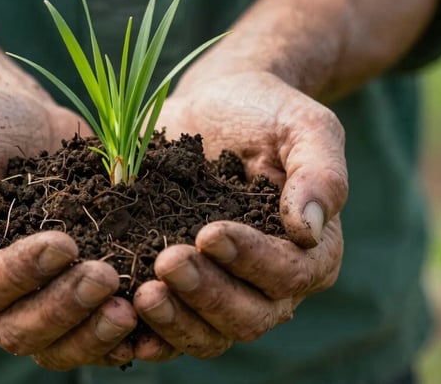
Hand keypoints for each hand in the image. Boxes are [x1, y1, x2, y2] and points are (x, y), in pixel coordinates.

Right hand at [0, 84, 137, 368]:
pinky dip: (117, 336)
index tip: (64, 244)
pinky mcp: (67, 298)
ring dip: (93, 332)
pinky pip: (88, 334)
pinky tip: (149, 322)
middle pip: (17, 329)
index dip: (20, 272)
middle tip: (107, 276)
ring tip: (131, 309)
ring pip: (54, 345)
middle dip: (64, 307)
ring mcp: (27, 302)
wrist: (20, 122)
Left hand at [132, 71, 345, 359]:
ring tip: (140, 293)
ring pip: (207, 334)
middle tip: (167, 261)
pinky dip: (146, 332)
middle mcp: (270, 284)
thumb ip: (321, 172)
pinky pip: (169, 328)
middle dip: (206, 293)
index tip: (209, 232)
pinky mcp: (182, 290)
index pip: (288, 274)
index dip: (251, 260)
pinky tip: (119, 317)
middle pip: (247, 316)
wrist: (213, 106)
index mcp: (310, 251)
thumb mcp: (303, 126)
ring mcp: (223, 290)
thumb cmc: (266, 112)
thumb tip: (309, 229)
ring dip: (175, 319)